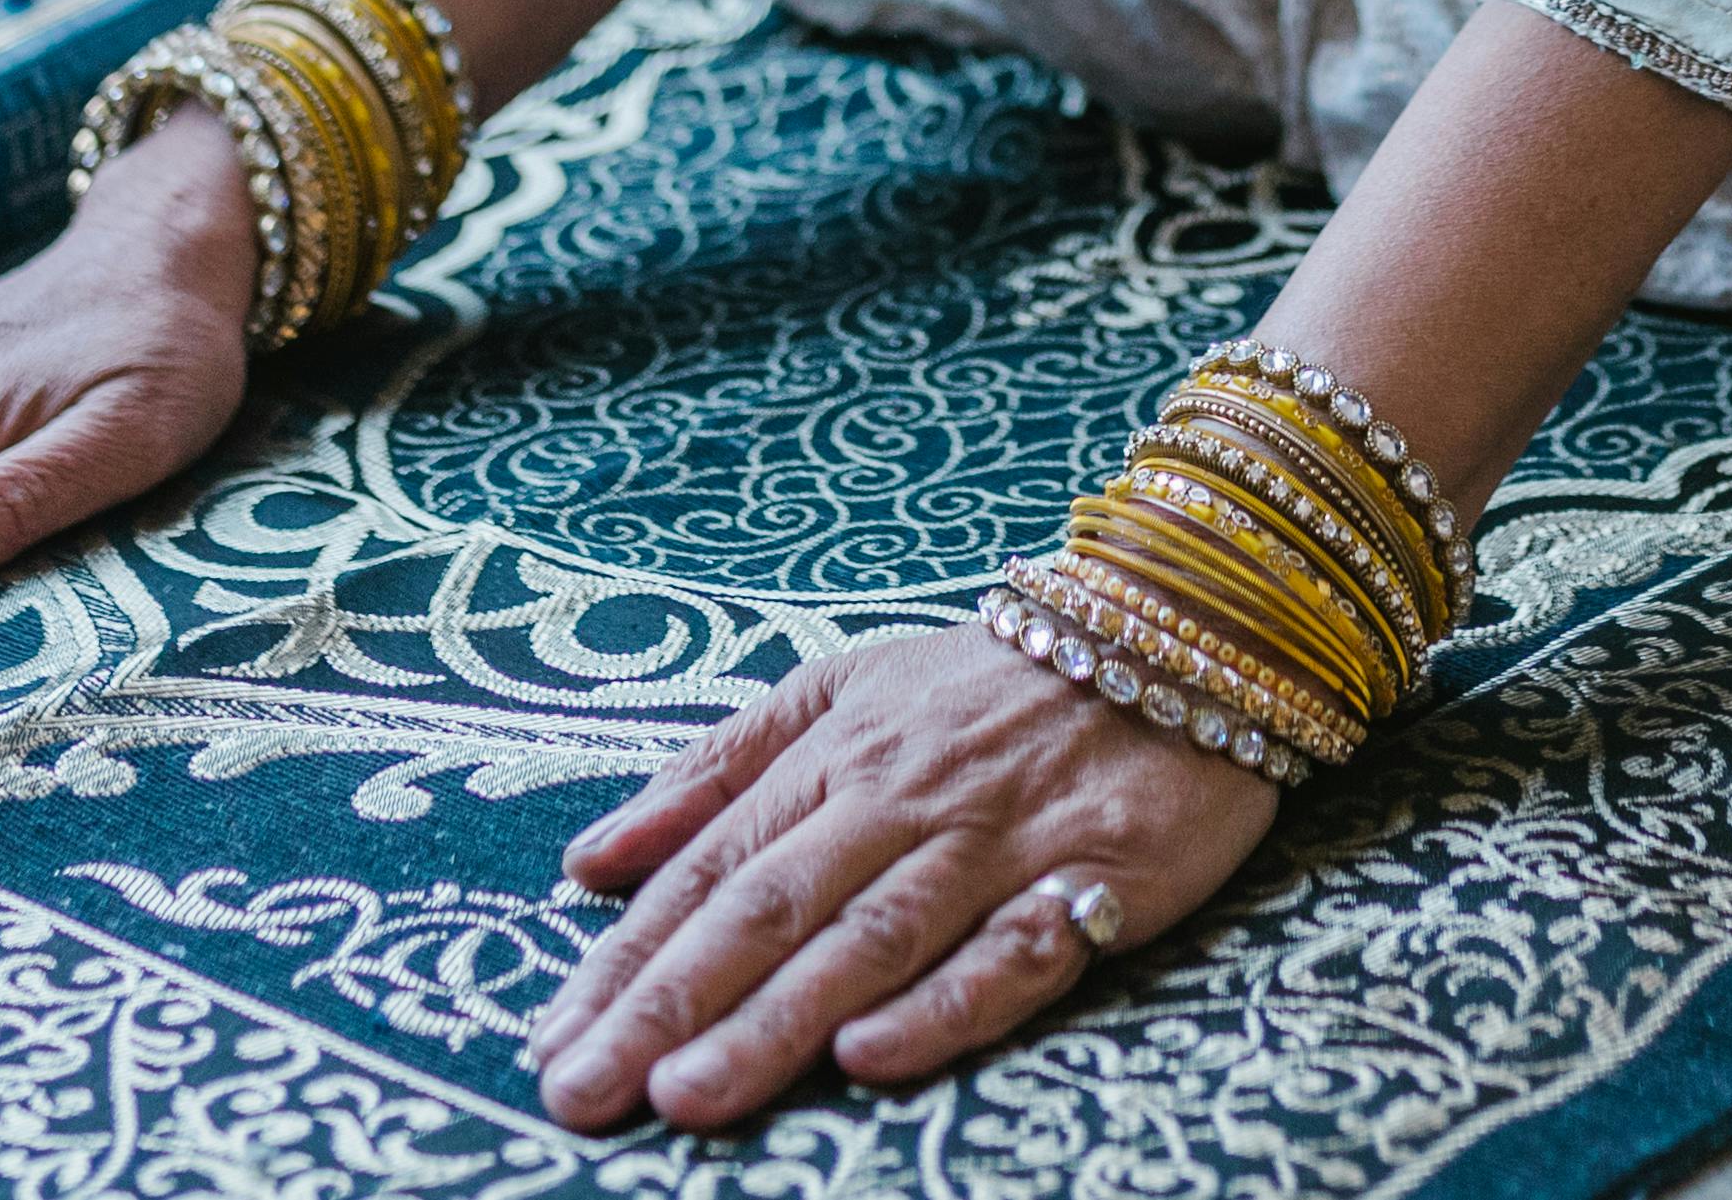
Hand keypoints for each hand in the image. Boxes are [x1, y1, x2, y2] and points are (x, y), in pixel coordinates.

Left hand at [528, 624, 1274, 1130]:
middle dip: (665, 1007)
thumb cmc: (989, 682)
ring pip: (868, 940)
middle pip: (767, 912)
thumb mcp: (842, 689)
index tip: (551, 1042)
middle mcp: (899, 800)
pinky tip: (871, 1057)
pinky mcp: (1092, 878)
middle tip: (580, 1090)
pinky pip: (1010, 953)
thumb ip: (718, 772)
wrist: (1180, 632)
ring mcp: (995, 842)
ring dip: (774, 1020)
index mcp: (832, 757)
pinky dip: (941, 1004)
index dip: (624, 960)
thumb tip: (590, 858)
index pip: (707, 872)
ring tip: (687, 1098)